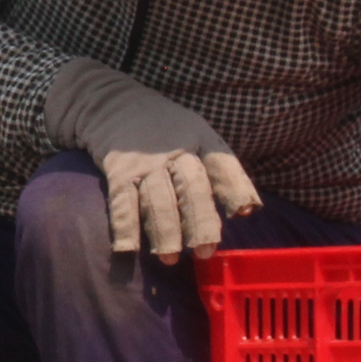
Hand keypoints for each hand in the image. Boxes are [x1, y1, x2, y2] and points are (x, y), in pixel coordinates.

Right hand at [43, 59, 258, 259]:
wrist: (112, 102)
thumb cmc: (164, 127)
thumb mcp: (197, 134)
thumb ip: (221, 170)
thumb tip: (248, 211)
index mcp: (200, 139)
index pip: (223, 164)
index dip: (235, 188)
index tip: (244, 212)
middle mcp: (175, 150)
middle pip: (192, 188)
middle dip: (199, 221)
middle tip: (204, 251)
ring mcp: (145, 162)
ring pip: (158, 199)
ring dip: (165, 231)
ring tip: (170, 259)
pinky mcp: (117, 169)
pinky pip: (122, 201)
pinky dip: (125, 226)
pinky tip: (128, 249)